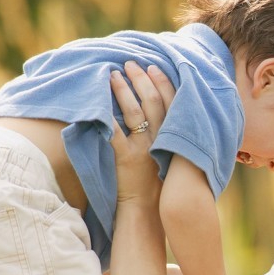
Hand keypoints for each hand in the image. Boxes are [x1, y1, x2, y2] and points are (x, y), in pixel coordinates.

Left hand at [109, 61, 175, 202]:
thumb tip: (168, 118)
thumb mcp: (174, 159)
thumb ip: (173, 138)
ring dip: (123, 90)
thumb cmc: (162, 186)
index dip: (162, 82)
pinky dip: (107, 116)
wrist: (150, 211)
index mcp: (174, 136)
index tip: (153, 67)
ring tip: (113, 74)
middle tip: (131, 63)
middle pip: (152, 101)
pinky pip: (115, 132)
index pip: (172, 102)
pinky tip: (99, 102)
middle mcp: (161, 138)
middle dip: (141, 79)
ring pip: (134, 112)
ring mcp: (143, 147)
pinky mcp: (126, 158)